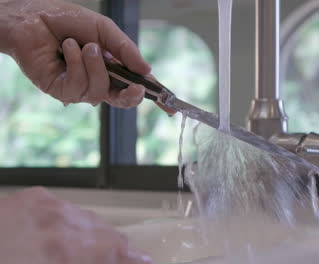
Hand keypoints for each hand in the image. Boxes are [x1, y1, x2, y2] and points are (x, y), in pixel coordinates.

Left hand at [0, 187, 152, 263]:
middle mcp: (64, 225)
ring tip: (101, 251)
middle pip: (111, 237)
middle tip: (130, 260)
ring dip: (102, 238)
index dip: (137, 260)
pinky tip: (71, 234)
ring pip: (93, 221)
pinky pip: (71, 210)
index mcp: (66, 250)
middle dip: (122, 252)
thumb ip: (79, 260)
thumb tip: (104, 257)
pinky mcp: (37, 198)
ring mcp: (51, 208)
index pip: (118, 253)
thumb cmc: (4, 257)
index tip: (147, 262)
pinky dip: (78, 224)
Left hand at [2, 0, 150, 107]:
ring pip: (99, 91)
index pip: (135, 85)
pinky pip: (78, 86)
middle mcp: (97, 80)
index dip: (153, 97)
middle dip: (131, 96)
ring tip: (85, 45)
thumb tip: (147, 71)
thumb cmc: (68, 20)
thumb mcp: (104, 29)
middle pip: (122, 101)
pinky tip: (67, 49)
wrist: (33, 16)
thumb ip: (126, 50)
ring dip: (95, 65)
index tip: (169, 106)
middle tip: (136, 87)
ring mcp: (79, 87)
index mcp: (112, 67)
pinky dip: (76, 63)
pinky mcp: (60, 90)